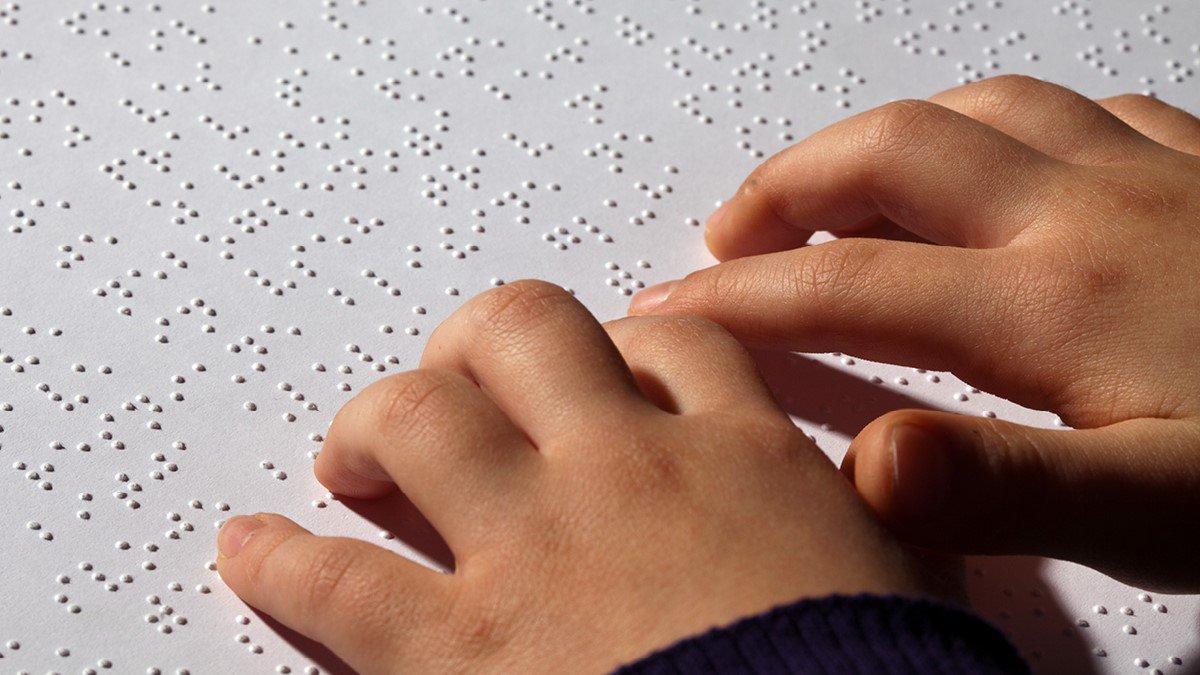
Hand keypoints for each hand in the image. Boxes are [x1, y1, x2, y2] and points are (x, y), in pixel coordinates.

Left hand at [215, 281, 937, 673]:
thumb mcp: (907, 589)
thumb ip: (874, 524)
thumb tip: (869, 505)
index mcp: (744, 458)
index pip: (673, 344)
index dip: (627, 344)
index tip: (604, 366)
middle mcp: (627, 474)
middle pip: (526, 330)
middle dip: (480, 343)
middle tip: (461, 376)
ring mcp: (536, 552)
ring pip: (421, 416)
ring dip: (375, 422)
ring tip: (354, 450)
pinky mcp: (464, 652)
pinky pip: (342, 583)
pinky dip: (281, 561)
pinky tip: (249, 548)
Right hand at [628, 74, 1199, 591]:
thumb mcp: (1163, 514)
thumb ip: (1006, 490)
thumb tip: (873, 468)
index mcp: (1056, 304)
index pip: (850, 284)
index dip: (740, 298)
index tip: (669, 311)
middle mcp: (1089, 215)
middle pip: (894, 155)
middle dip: (787, 190)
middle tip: (730, 236)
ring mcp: (1152, 178)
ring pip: (980, 112)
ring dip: (882, 144)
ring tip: (837, 186)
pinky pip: (1083, 109)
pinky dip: (1003, 127)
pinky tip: (999, 160)